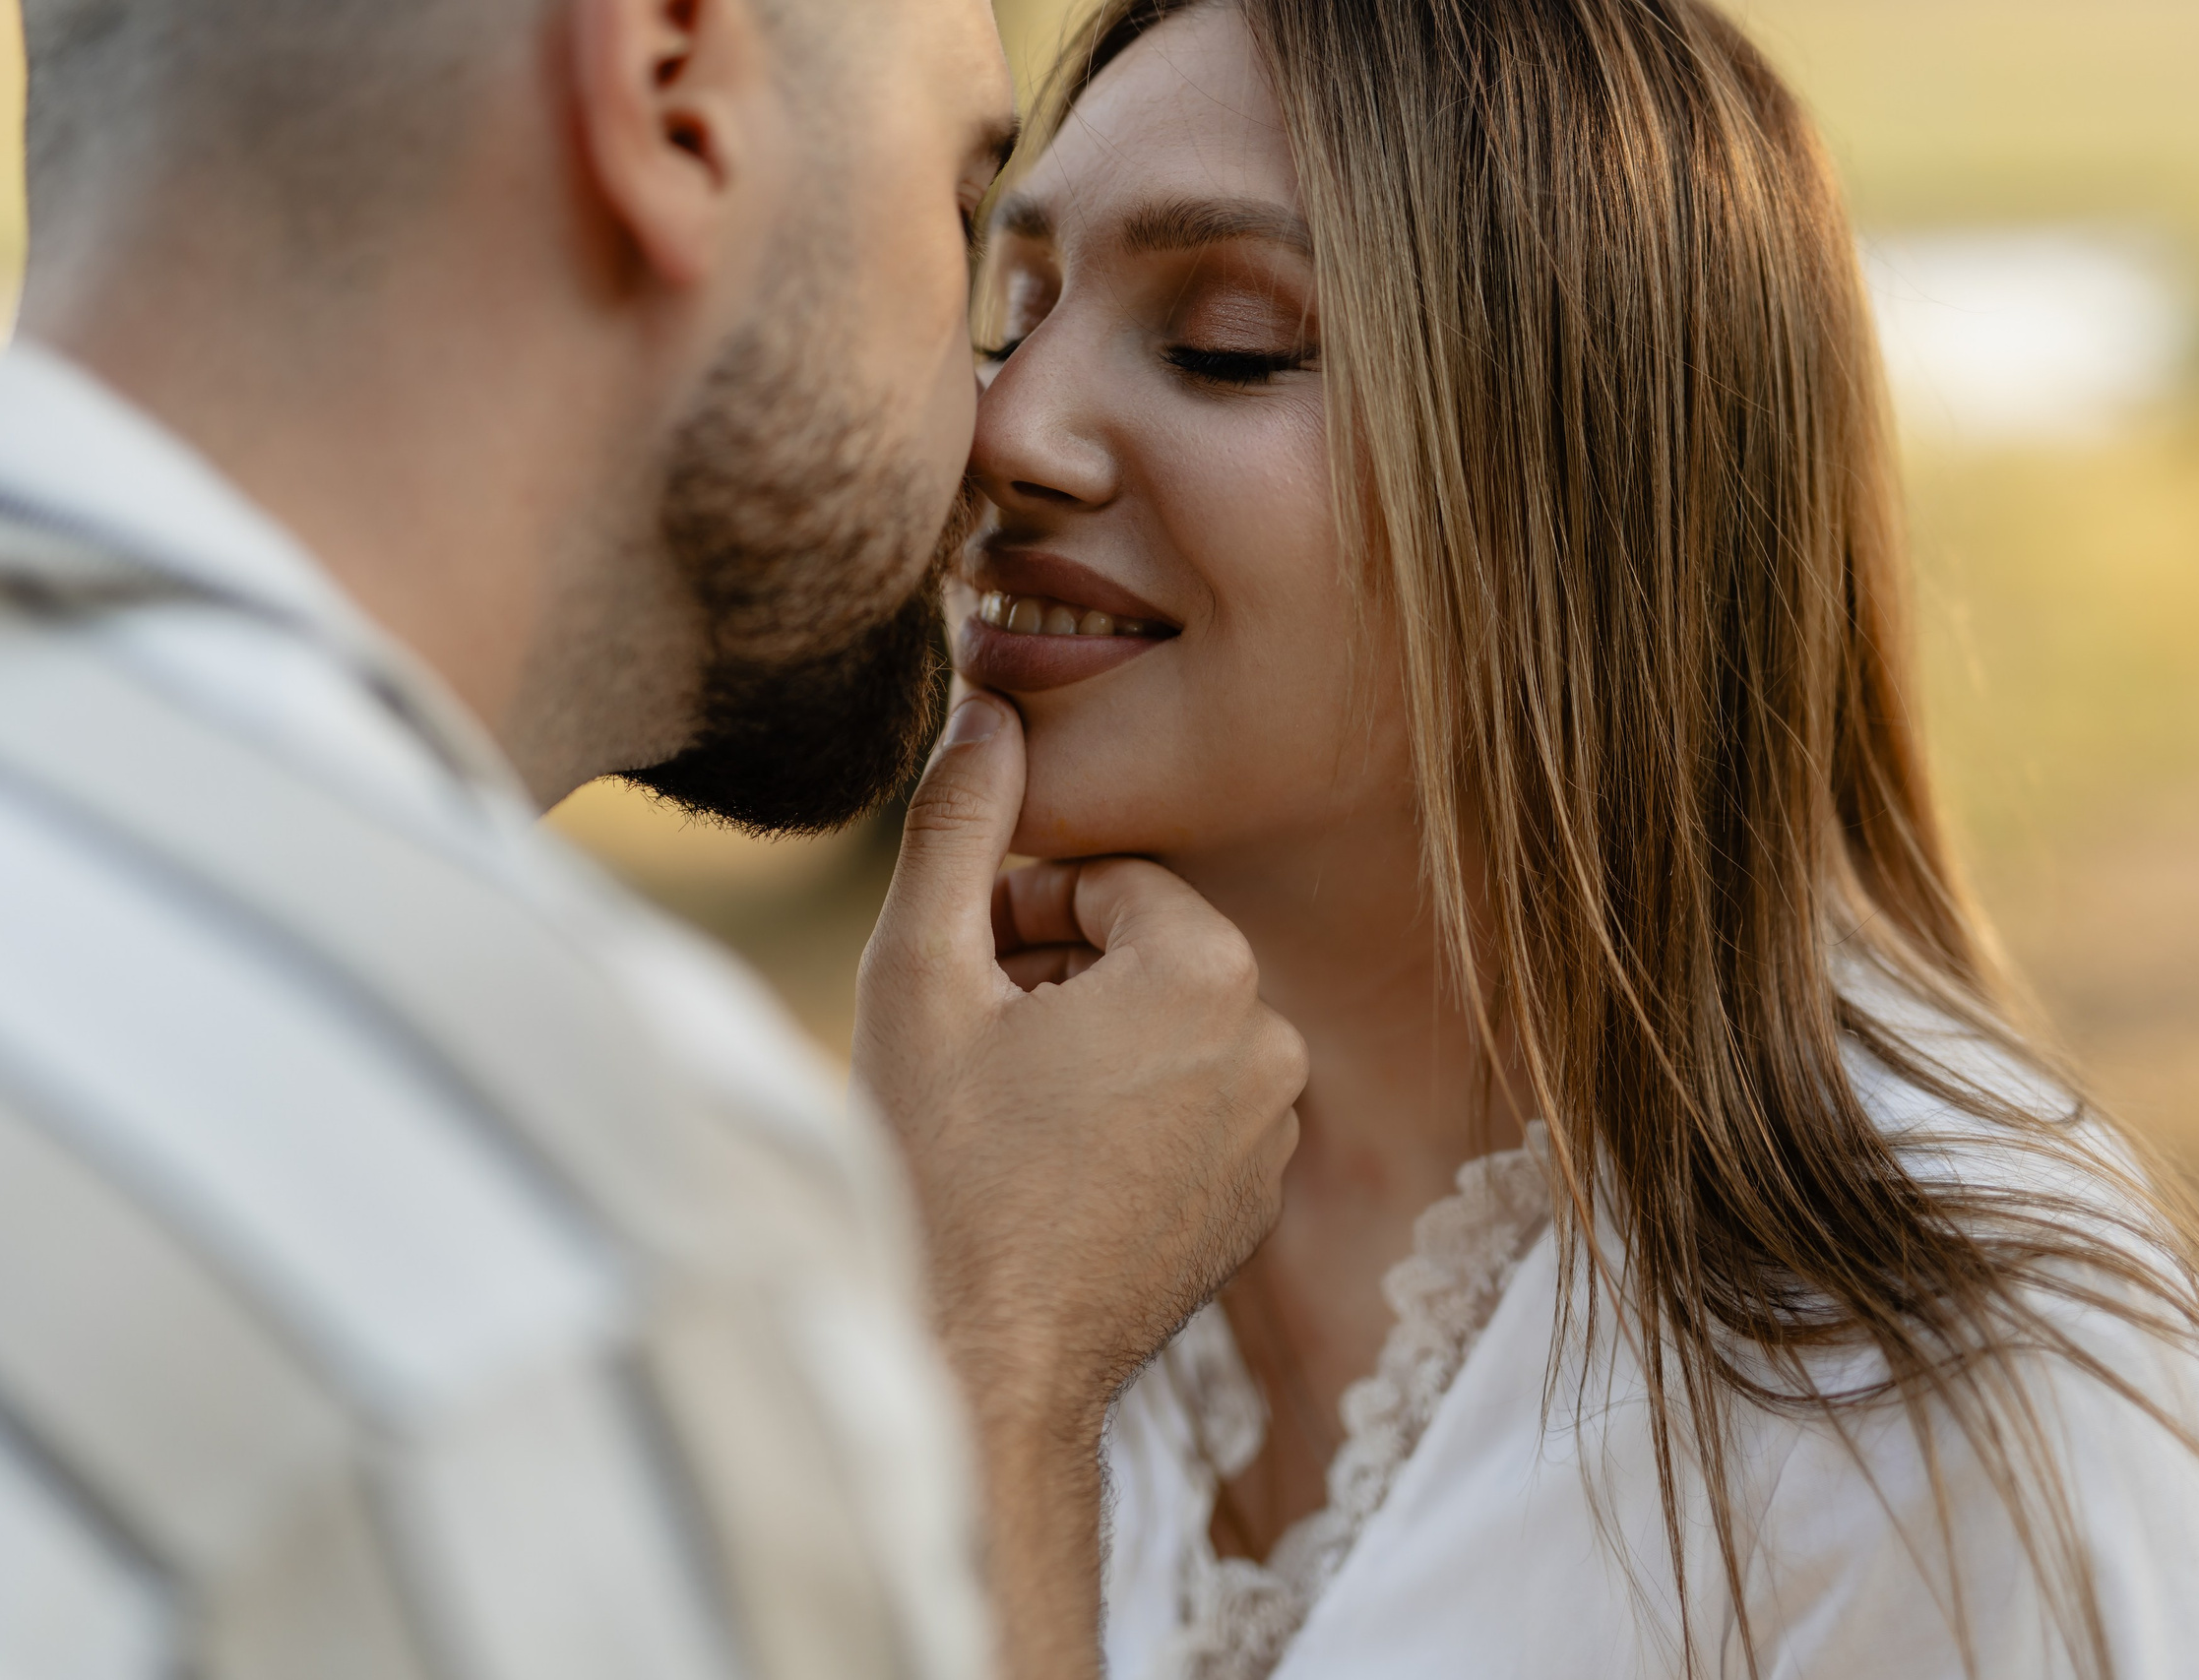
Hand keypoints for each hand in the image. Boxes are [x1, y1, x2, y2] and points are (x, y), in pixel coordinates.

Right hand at [855, 693, 1304, 1443]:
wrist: (984, 1360)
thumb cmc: (942, 1165)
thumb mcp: (923, 971)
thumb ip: (961, 822)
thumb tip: (990, 705)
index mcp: (1210, 973)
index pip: (1109, 884)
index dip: (1017, 918)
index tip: (964, 982)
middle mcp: (1274, 1047)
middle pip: (1145, 955)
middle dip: (1056, 979)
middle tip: (973, 1048)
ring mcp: (1275, 1137)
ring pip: (1167, 1033)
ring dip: (1090, 1046)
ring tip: (1006, 1113)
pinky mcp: (1257, 1205)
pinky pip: (1191, 1112)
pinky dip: (1127, 1118)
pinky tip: (1048, 1171)